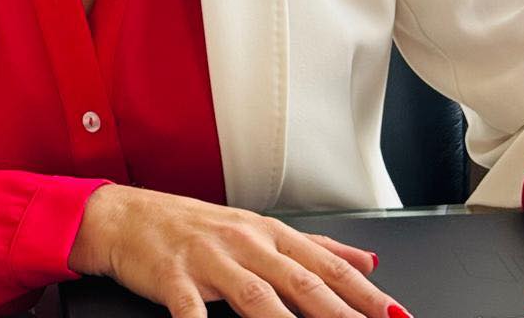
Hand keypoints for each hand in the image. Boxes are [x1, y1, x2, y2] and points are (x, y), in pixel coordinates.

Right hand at [68, 183, 403, 317]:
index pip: (327, 266)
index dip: (364, 292)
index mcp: (268, 234)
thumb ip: (314, 247)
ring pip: (256, 296)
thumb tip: (368, 260)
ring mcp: (209, 260)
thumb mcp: (256, 230)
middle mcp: (244, 243)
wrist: (127, 216)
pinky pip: (192, 309)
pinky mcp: (174, 277)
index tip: (396, 315)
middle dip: (340, 312)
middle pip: (301, 282)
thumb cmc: (193, 227)